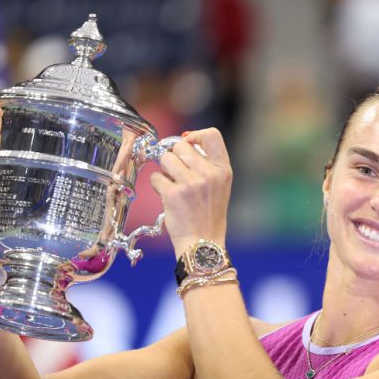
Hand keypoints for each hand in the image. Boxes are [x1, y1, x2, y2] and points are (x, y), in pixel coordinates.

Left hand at [150, 128, 232, 257]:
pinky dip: (157, 185)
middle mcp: (208, 173)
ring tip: (171, 184)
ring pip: (165, 158)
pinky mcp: (173, 194)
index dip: (195, 136)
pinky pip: (155, 177)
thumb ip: (207, 164)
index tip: (188, 145)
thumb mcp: (220, 186)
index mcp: (223, 169)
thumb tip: (183, 142)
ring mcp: (190, 183)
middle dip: (174, 156)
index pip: (212, 135)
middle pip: (181, 146)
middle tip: (175, 171)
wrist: (203, 243)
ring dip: (164, 169)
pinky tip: (166, 195)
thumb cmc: (209, 215)